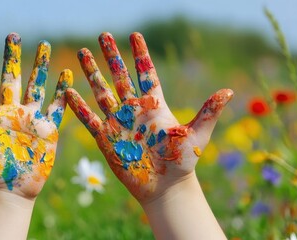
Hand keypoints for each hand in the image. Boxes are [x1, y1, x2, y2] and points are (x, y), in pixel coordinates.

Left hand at [0, 33, 71, 198]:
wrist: (10, 191)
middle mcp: (10, 113)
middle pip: (12, 78)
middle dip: (12, 57)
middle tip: (13, 35)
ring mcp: (30, 119)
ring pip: (36, 86)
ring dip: (40, 66)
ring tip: (44, 45)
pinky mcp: (47, 130)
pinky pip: (56, 107)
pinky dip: (61, 92)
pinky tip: (66, 75)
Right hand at [66, 32, 232, 202]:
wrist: (165, 187)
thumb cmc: (182, 162)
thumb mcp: (197, 135)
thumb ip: (208, 112)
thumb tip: (227, 91)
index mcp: (155, 105)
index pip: (146, 73)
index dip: (140, 54)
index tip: (135, 35)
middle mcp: (134, 110)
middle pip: (120, 77)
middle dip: (112, 56)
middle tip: (103, 35)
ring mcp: (119, 123)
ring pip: (102, 92)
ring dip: (92, 73)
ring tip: (82, 54)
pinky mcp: (106, 139)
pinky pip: (90, 119)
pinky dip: (79, 106)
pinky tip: (69, 91)